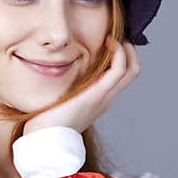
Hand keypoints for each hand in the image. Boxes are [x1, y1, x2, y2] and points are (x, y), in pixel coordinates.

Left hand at [22, 38, 140, 135]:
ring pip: (131, 69)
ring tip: (112, 37)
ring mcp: (104, 97)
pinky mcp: (98, 94)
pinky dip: (119, 53)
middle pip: (132, 71)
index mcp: (98, 100)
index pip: (120, 76)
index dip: (120, 57)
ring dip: (126, 48)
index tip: (107, 41)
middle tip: (114, 36)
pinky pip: (119, 69)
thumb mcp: (56, 101)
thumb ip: (60, 89)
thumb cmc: (46, 124)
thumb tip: (47, 75)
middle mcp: (106, 98)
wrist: (47, 142)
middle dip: (128, 50)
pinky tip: (108, 42)